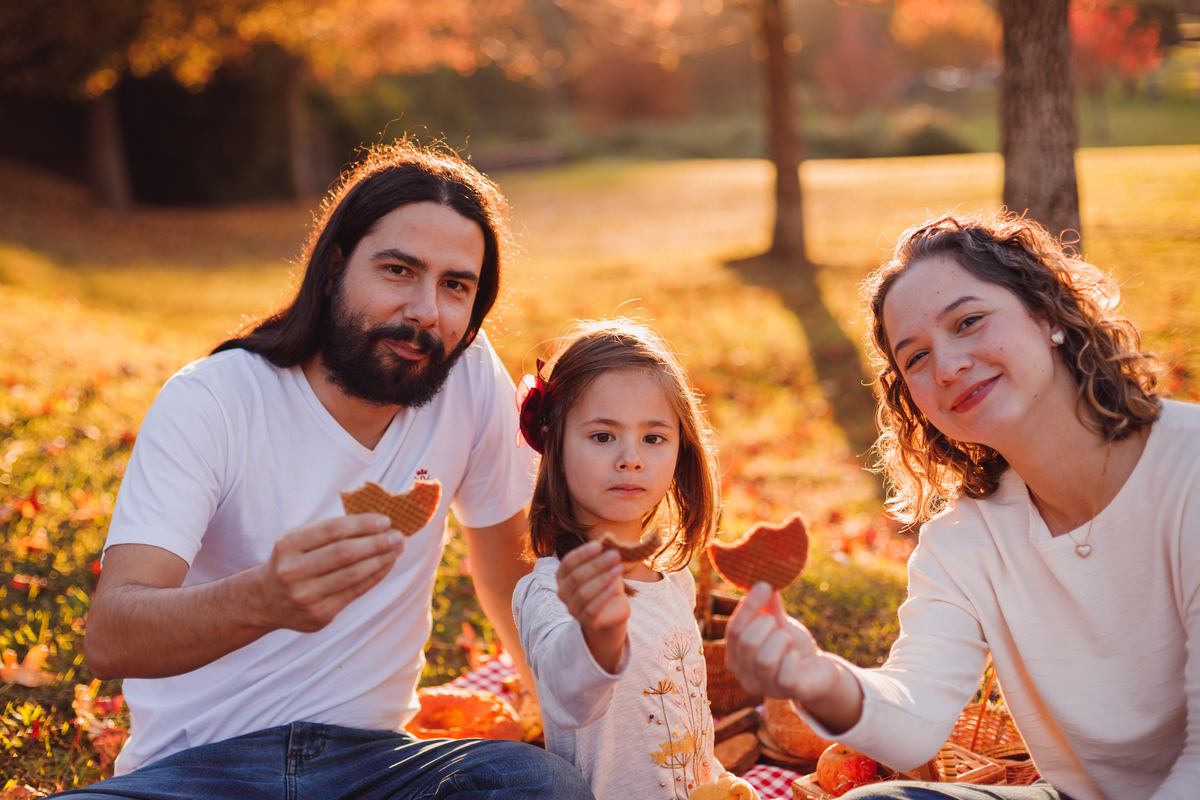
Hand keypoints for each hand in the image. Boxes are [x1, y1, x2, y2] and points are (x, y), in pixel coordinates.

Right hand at [255, 513, 403, 631]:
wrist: (265, 600)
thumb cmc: (292, 561)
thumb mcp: (298, 539)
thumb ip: (330, 531)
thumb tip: (376, 523)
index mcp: (288, 545)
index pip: (332, 530)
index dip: (362, 524)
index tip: (385, 521)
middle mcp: (293, 571)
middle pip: (344, 553)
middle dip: (376, 543)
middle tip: (398, 536)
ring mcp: (305, 596)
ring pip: (352, 575)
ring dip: (380, 560)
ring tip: (396, 550)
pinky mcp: (319, 615)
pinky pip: (354, 592)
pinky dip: (374, 577)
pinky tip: (385, 566)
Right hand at [556, 541, 628, 671]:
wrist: (612, 611)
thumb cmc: (605, 584)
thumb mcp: (604, 568)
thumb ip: (603, 556)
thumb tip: (610, 542)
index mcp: (563, 576)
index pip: (568, 563)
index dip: (583, 553)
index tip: (599, 545)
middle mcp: (563, 592)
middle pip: (577, 577)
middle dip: (597, 564)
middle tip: (615, 554)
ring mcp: (573, 608)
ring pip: (583, 593)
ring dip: (602, 579)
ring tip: (619, 568)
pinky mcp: (586, 621)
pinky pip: (592, 609)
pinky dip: (603, 596)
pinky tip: (614, 587)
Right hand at [726, 583, 848, 713]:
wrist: (818, 672)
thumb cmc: (792, 647)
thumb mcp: (778, 624)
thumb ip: (768, 608)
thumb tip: (763, 583)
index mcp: (736, 657)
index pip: (734, 630)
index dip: (748, 606)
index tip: (764, 585)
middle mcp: (745, 676)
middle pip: (747, 642)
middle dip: (767, 625)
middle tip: (778, 624)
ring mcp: (765, 688)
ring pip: (764, 659)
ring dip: (781, 641)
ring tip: (788, 641)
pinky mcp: (787, 693)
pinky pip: (785, 674)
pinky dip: (794, 658)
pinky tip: (797, 658)